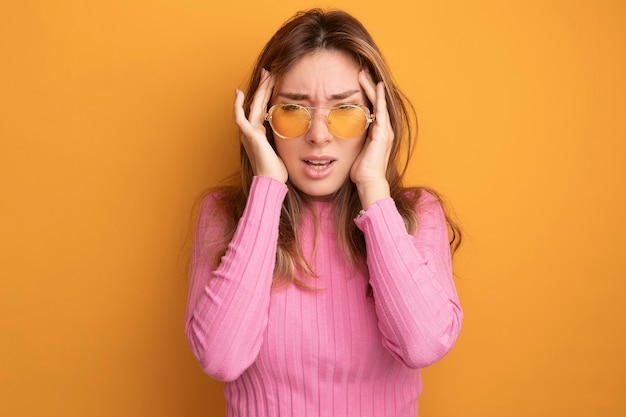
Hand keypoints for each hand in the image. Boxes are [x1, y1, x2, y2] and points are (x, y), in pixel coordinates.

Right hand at [234, 69, 287, 182]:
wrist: (271, 181)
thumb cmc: (277, 170)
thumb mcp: (283, 148)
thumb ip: (284, 137)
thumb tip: (297, 128)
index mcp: (259, 133)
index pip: (263, 108)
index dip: (267, 95)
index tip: (273, 82)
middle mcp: (251, 131)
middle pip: (258, 103)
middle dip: (264, 86)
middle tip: (269, 71)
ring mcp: (249, 132)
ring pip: (253, 105)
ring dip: (260, 89)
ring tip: (266, 75)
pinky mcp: (249, 135)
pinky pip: (240, 117)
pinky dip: (238, 105)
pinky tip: (239, 93)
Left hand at [350, 69, 392, 208]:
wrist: (369, 182)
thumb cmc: (359, 172)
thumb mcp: (352, 151)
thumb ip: (348, 142)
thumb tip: (333, 137)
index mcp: (376, 133)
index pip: (370, 107)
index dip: (364, 94)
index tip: (356, 81)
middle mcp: (383, 129)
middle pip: (376, 101)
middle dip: (368, 85)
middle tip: (361, 69)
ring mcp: (385, 130)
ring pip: (379, 102)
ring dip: (371, 86)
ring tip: (364, 72)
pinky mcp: (383, 133)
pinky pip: (381, 110)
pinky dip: (379, 98)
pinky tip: (376, 86)